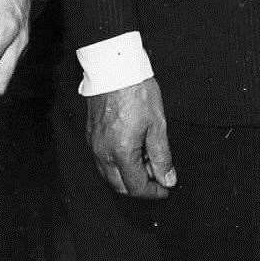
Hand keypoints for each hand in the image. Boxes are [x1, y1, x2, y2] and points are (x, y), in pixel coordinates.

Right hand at [87, 78, 175, 198]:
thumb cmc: (137, 91)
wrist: (114, 69)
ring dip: (129, 176)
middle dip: (140, 186)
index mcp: (121, 153)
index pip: (136, 186)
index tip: (166, 188)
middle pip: (120, 186)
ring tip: (148, 159)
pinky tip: (134, 150)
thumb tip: (168, 179)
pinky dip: (119, 164)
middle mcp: (103, 154)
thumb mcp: (157, 124)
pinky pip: (103, 161)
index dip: (153, 191)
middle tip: (159, 175)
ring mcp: (94, 145)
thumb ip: (162, 156)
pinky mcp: (91, 136)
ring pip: (110, 175)